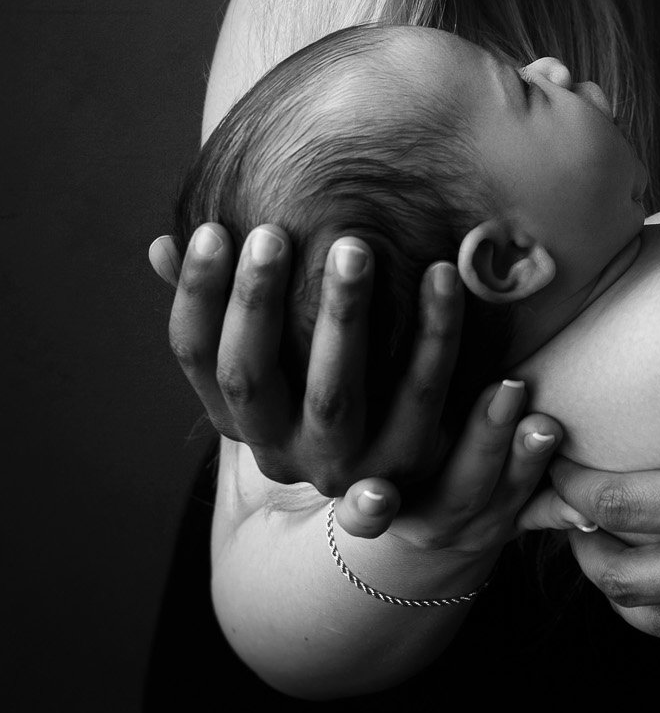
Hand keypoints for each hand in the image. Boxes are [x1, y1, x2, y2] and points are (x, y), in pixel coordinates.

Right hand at [150, 221, 462, 493]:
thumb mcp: (269, 353)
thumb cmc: (321, 379)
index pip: (196, 355)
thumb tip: (162, 245)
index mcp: (235, 413)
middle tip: (273, 232)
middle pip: (251, 377)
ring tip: (358, 247)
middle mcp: (277, 447)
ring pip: (334, 395)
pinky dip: (437, 339)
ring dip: (343, 317)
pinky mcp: (406, 463)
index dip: (198, 295)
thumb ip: (223, 304)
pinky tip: (444, 274)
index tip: (213, 230)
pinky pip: (423, 398)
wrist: (396, 482)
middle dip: (257, 302)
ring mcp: (339, 463)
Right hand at [329, 379, 565, 575]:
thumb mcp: (338, 423)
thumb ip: (330, 383)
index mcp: (368, 501)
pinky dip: (560, 507)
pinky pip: (535, 517)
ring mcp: (466, 523)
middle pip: (451, 489)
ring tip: (545, 424)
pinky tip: (585, 506)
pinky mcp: (504, 519)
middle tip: (509, 388)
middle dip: (484, 440)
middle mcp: (417, 518)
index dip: (367, 509)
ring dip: (525, 461)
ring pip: (498, 502)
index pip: (363, 507)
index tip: (378, 496)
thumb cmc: (363, 430)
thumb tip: (317, 294)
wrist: (394, 498)